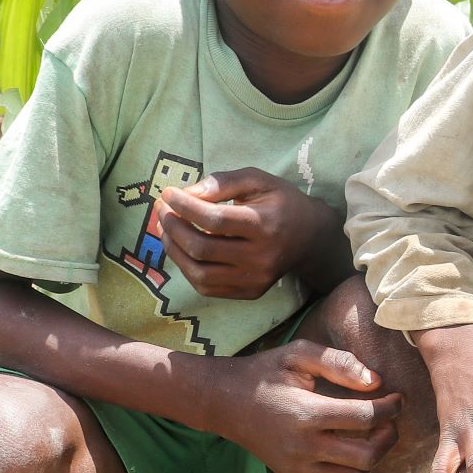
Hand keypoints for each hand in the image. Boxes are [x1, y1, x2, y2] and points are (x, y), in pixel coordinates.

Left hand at [161, 168, 337, 299]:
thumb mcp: (258, 180)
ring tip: (165, 229)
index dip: (184, 207)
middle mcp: (261, 257)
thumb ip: (223, 182)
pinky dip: (187, 268)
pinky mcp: (250, 292)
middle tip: (162, 210)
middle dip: (173, 226)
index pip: (214, 220)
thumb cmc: (281, 202)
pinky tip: (181, 249)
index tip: (168, 193)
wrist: (311, 237)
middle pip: (202, 248)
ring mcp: (255, 279)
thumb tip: (187, 193)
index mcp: (264, 225)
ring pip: (199, 273)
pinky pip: (207, 287)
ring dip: (174, 250)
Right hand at [214, 338, 401, 472]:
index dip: (391, 408)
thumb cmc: (264, 372)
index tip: (399, 398)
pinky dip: (353, 467)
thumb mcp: (298, 354)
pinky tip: (351, 444)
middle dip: (389, 437)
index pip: (366, 418)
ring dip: (374, 455)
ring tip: (375, 432)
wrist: (223, 402)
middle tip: (391, 420)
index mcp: (306, 413)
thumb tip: (375, 382)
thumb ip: (338, 362)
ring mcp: (298, 466)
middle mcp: (303, 446)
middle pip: (367, 455)